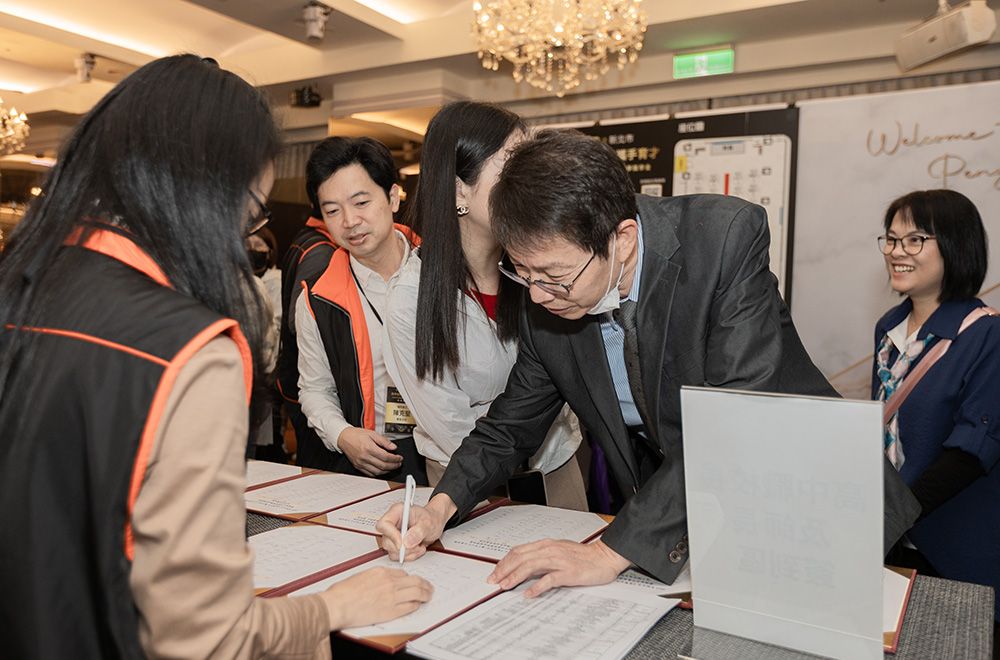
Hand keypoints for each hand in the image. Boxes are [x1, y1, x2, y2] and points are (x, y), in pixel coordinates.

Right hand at [320, 566, 432, 629]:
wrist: (338, 604)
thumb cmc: (343, 592)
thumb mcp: (361, 576)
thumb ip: (375, 577)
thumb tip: (381, 582)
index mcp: (381, 571)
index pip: (402, 573)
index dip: (409, 578)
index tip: (412, 581)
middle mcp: (389, 582)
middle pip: (414, 580)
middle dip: (424, 584)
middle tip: (428, 587)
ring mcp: (392, 596)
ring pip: (417, 592)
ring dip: (425, 594)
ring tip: (428, 595)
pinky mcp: (391, 610)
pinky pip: (410, 606)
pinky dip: (416, 605)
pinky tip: (417, 605)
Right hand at [337, 427, 402, 475]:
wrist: (344, 438)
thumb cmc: (356, 435)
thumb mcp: (372, 433)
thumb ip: (384, 441)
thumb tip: (393, 447)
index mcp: (369, 448)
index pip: (386, 457)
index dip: (395, 459)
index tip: (399, 458)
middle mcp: (364, 457)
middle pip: (383, 466)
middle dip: (394, 466)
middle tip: (398, 463)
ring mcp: (361, 463)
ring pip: (377, 472)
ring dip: (387, 471)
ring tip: (392, 467)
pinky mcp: (358, 466)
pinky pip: (370, 474)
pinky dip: (378, 473)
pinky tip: (383, 470)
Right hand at [376, 493, 455, 561]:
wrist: (436, 523)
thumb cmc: (431, 518)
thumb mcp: (429, 523)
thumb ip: (419, 531)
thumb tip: (407, 541)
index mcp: (397, 512)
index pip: (384, 524)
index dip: (391, 536)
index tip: (403, 544)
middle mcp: (393, 524)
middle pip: (386, 541)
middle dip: (403, 548)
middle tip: (417, 545)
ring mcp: (393, 535)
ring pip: (391, 551)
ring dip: (408, 553)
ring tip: (420, 546)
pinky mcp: (396, 545)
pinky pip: (397, 556)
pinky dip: (409, 556)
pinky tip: (417, 548)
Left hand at [488, 538, 629, 597]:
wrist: (605, 557)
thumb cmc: (583, 556)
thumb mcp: (558, 552)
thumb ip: (541, 558)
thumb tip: (522, 568)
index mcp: (546, 544)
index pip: (518, 551)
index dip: (504, 562)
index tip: (495, 573)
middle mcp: (550, 550)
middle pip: (520, 558)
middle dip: (504, 569)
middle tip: (494, 581)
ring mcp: (559, 560)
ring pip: (530, 566)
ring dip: (515, 577)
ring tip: (505, 586)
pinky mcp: (568, 572)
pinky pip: (548, 579)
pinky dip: (536, 587)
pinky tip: (528, 594)